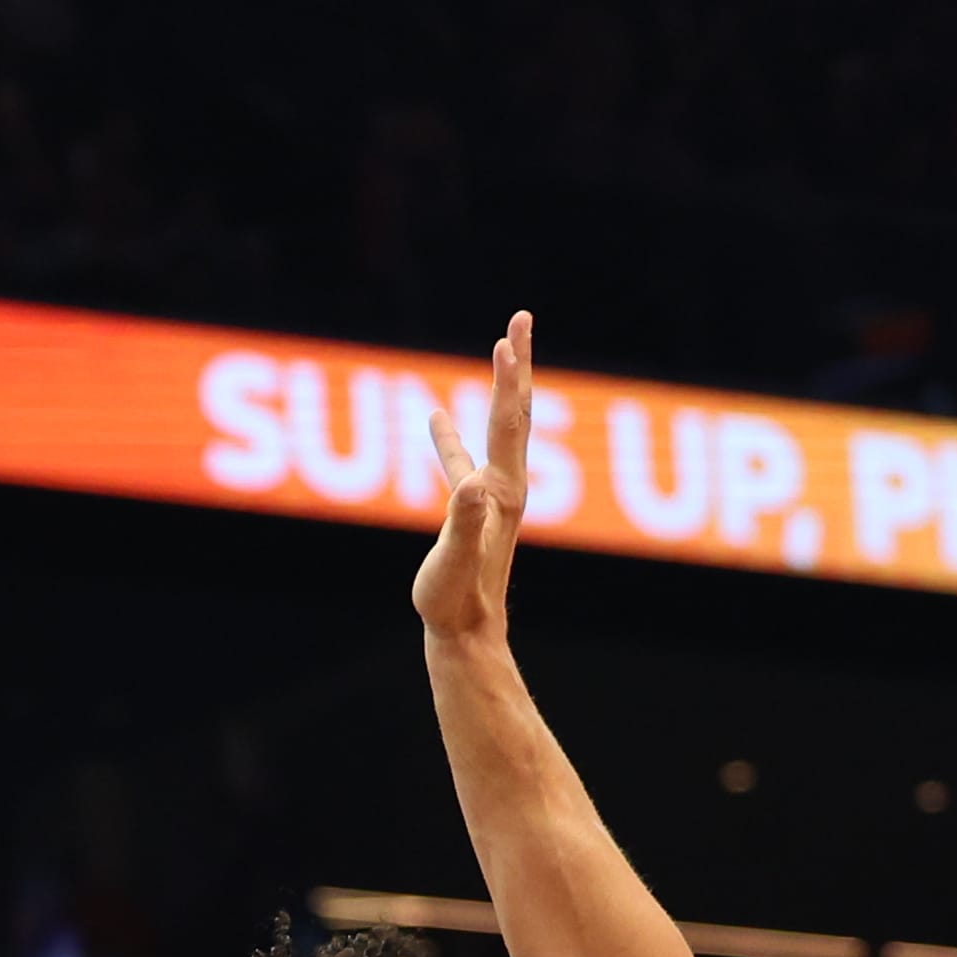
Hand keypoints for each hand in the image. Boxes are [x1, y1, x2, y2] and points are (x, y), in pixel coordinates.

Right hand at [408, 312, 534, 645]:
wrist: (466, 637)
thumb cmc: (456, 603)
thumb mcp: (454, 561)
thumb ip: (463, 521)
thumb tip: (472, 484)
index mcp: (502, 492)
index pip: (506, 423)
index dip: (508, 378)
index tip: (508, 337)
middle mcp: (505, 487)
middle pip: (515, 414)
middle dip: (518, 366)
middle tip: (522, 319)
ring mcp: (491, 497)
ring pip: (496, 430)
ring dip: (496, 389)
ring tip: (499, 350)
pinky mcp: (472, 511)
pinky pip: (462, 459)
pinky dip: (449, 435)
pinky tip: (434, 417)